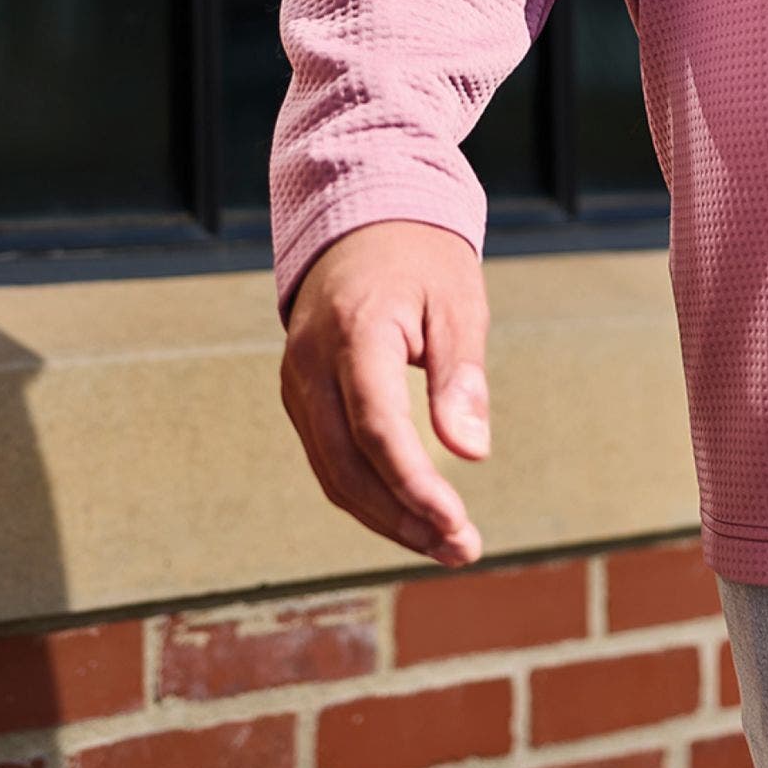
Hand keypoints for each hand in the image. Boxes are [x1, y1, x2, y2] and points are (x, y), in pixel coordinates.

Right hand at [281, 220, 491, 566]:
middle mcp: (311, 363)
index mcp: (355, 331)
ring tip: (443, 544)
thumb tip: (471, 454)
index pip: (377, 428)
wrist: (360, 217)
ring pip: (333, 472)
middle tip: (461, 549)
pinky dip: (366, 494)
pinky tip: (409, 514)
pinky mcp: (299, 395)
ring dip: (386, 519)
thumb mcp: (458, 301)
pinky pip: (328, 458)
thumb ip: (460, 376)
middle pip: (349, 465)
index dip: (415, 486)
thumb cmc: (420, 256)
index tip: (457, 525)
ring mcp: (297, 382)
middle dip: (404, 519)